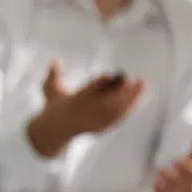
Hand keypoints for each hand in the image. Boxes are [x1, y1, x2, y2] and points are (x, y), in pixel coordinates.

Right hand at [25, 61, 145, 158]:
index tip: (109, 74)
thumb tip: (55, 62)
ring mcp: (95, 123)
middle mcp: (85, 116)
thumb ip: (54, 76)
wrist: (56, 129)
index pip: (86, 93)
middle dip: (120, 92)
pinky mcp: (104, 126)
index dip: (98, 84)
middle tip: (131, 79)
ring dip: (130, 97)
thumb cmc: (55, 104)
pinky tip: (138, 94)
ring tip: (141, 83)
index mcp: (72, 105)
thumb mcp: (51, 90)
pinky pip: (119, 116)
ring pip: (116, 110)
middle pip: (106, 103)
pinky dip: (129, 105)